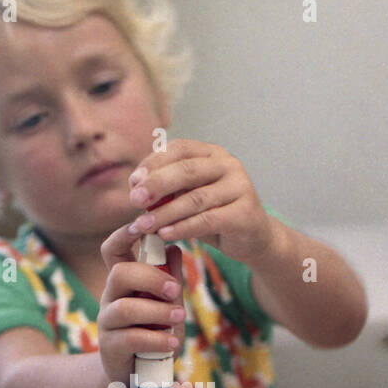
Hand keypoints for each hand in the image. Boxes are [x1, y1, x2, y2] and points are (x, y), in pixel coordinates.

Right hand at [98, 222, 185, 387]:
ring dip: (157, 312)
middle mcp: (110, 297)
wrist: (138, 377)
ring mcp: (107, 323)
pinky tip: (172, 343)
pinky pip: (131, 338)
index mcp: (123, 281)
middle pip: (120, 274)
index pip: (113, 249)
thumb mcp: (168, 305)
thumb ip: (170, 279)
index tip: (142, 224)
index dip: (124, 233)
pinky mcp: (110, 348)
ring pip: (125, 309)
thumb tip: (175, 246)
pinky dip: (156, 340)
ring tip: (180, 318)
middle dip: (151, 278)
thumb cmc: (154, 334)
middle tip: (175, 290)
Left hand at [125, 139, 275, 265]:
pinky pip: (208, 220)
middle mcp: (229, 165)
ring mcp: (240, 187)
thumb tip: (136, 189)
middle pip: (187, 170)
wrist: (253, 238)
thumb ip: (169, 191)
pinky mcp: (245, 213)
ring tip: (143, 225)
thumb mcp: (190, 198)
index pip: (179, 149)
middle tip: (135, 200)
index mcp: (213, 154)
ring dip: (165, 213)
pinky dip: (183, 228)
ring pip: (195, 198)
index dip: (154, 163)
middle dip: (156, 185)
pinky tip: (165, 234)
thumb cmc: (216, 215)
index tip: (133, 182)